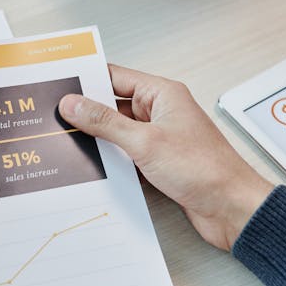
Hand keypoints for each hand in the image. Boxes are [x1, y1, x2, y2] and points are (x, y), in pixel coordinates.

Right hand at [59, 67, 272, 250]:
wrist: (231, 209)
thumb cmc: (204, 169)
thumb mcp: (145, 142)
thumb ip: (105, 122)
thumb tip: (74, 104)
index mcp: (162, 94)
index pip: (115, 77)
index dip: (86, 80)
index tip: (58, 85)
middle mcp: (161, 112)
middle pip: (113, 105)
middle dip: (86, 112)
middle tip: (53, 118)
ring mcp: (160, 138)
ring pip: (118, 133)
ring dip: (98, 140)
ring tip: (65, 143)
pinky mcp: (159, 163)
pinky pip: (126, 155)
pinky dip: (111, 160)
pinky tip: (90, 167)